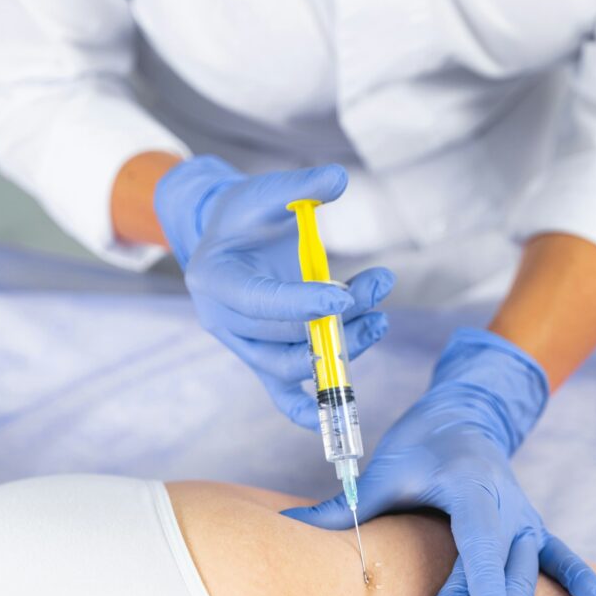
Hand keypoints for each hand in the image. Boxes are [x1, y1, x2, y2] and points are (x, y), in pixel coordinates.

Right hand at [155, 156, 394, 427]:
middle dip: (337, 318)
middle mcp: (222, 320)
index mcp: (215, 278)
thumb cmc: (247, 214)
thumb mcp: (268, 191)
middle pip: (283, 335)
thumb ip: (302, 185)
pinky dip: (304, 408)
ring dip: (340, 347)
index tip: (345, 299)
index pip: (261, 301)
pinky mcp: (260, 357)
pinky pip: (279, 393)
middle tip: (378, 288)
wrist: (227, 238)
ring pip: (291, 363)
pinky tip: (333, 416)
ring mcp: (241, 344)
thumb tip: (338, 179)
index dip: (303, 304)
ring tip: (380, 317)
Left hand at [284, 328, 595, 595]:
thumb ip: (345, 505)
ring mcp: (524, 517)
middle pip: (496, 576)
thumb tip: (290, 528)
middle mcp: (506, 505)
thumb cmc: (421, 443)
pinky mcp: (530, 526)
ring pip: (524, 578)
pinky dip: (579, 578)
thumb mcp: (384, 470)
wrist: (462, 415)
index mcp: (470, 487)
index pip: (476, 550)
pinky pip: (560, 556)